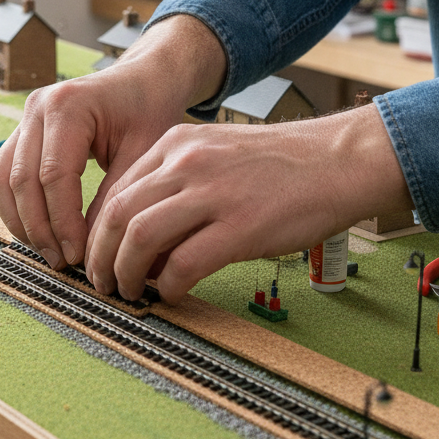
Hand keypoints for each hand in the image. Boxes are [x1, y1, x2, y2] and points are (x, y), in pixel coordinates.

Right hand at [0, 15, 227, 268]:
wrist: (143, 81)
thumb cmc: (148, 111)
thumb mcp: (143, 154)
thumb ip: (114, 197)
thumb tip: (91, 248)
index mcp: (69, 105)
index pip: (54, 175)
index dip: (62, 222)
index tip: (78, 256)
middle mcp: (38, 107)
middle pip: (22, 181)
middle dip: (39, 229)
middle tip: (61, 262)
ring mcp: (24, 117)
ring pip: (3, 180)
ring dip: (21, 221)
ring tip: (48, 252)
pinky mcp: (21, 131)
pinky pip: (3, 174)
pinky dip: (15, 207)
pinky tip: (39, 232)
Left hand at [84, 104, 413, 303]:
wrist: (340, 160)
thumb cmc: (282, 166)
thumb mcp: (216, 156)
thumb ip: (176, 187)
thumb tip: (143, 242)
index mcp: (177, 144)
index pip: (116, 190)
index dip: (98, 230)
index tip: (98, 255)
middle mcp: (186, 163)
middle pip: (116, 214)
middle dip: (99, 255)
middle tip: (101, 281)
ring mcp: (212, 193)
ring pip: (139, 238)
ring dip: (125, 273)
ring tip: (128, 291)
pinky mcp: (240, 226)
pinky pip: (183, 264)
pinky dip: (169, 286)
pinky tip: (173, 294)